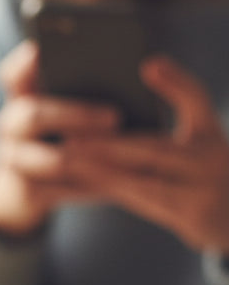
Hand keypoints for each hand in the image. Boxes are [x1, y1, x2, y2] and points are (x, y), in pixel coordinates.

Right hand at [0, 40, 120, 237]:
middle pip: (32, 114)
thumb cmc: (66, 135)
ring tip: (121, 153)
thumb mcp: (70, 106)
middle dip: (75, 115)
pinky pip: (58, 189)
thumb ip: (93, 84)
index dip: (23, 64)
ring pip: (49, 158)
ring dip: (87, 156)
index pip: (13, 74)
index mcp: (23, 96)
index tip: (43, 51)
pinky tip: (117, 181)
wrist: (30, 188)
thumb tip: (151, 64)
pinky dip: (89, 185)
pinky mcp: (25, 191)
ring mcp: (13, 160)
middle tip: (116, 117)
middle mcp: (11, 125)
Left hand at [62, 57, 228, 255]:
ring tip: (70, 159)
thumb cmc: (207, 175)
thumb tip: (143, 71)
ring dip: (102, 171)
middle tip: (73, 135)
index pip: (197, 100)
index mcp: (212, 137)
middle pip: (154, 148)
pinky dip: (113, 191)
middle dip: (109, 143)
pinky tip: (85, 184)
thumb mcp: (202, 140)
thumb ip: (177, 110)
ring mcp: (205, 192)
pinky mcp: (193, 219)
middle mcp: (213, 161)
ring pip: (143, 180)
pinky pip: (143, 204)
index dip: (175, 81)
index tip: (148, 65)